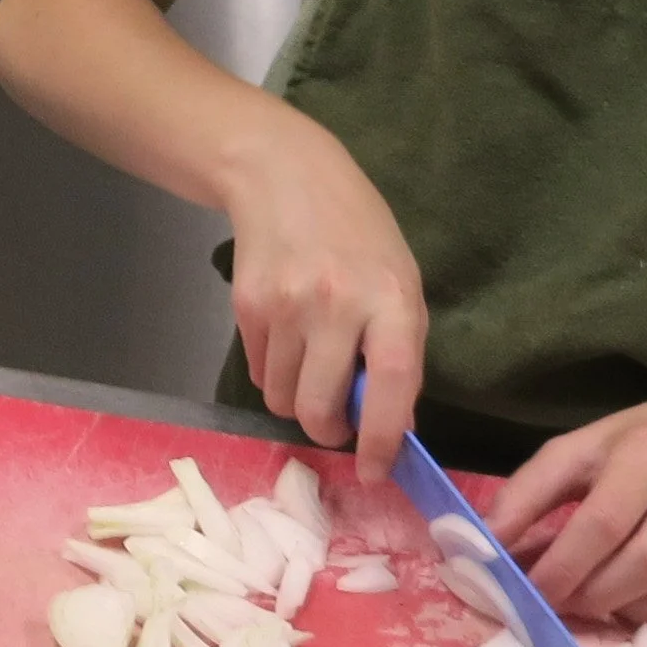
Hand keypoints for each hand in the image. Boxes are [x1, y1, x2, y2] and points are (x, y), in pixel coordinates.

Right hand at [223, 110, 426, 478]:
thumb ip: (399, 347)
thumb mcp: (400, 279)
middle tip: (336, 423)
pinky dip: (275, 373)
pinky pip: (259, 371)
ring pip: (283, 397)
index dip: (381, 438)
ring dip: (297, 400)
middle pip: (319, 406)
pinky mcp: (246, 306)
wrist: (283, 175)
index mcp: (390, 298)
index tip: (375, 470)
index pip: (389, 384)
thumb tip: (389, 422)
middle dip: (326, 430)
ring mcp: (285, 305)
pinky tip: (287, 337)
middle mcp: (336, 304)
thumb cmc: (358, 231)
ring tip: (310, 366)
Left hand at [484, 398, 646, 628]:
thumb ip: (528, 492)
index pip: (602, 522)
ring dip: (640, 612)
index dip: (561, 567)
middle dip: (597, 595)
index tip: (533, 592)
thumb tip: (484, 543)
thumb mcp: (580, 450)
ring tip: (611, 600)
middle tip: (568, 602)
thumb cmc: (642, 446)